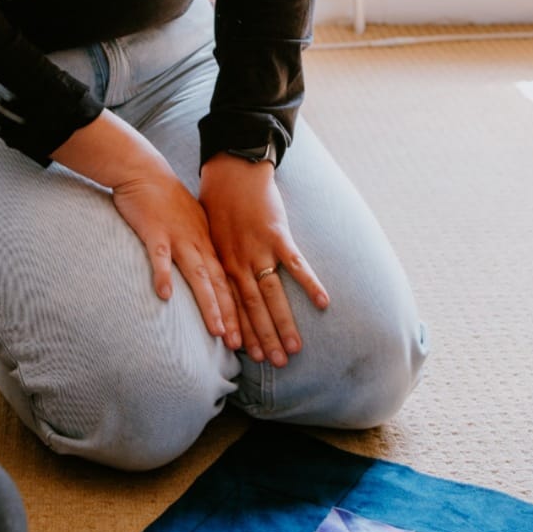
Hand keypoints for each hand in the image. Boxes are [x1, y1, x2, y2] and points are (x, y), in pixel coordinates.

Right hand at [112, 164, 241, 350]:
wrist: (146, 172)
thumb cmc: (168, 201)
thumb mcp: (195, 225)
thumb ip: (202, 249)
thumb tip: (212, 274)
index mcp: (210, 245)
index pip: (231, 284)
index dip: (242, 313)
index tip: (251, 340)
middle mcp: (200, 245)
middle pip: (221, 286)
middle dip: (234, 318)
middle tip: (244, 348)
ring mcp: (179, 238)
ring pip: (198, 276)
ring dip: (210, 304)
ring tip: (218, 331)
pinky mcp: (155, 231)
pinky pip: (159, 256)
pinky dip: (163, 275)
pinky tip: (165, 296)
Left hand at [199, 153, 328, 366]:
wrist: (231, 169)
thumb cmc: (218, 202)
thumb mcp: (209, 235)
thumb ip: (219, 261)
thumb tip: (221, 285)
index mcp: (222, 263)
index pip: (233, 304)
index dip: (241, 330)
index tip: (247, 357)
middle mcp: (239, 261)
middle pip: (253, 306)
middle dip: (264, 337)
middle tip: (275, 363)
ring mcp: (259, 249)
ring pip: (272, 293)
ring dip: (284, 322)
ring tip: (294, 348)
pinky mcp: (278, 234)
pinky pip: (296, 264)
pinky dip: (309, 283)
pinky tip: (323, 303)